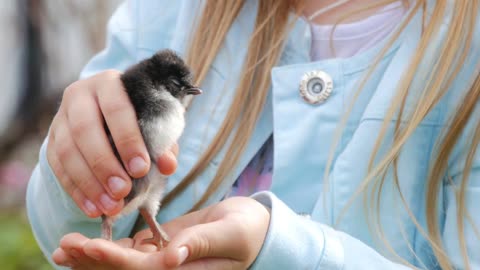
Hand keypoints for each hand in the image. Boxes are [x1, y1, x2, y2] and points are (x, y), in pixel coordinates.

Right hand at [47, 70, 177, 217]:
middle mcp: (80, 95)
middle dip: (104, 164)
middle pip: (85, 130)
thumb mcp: (156, 125)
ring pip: (67, 151)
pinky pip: (58, 168)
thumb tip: (168, 165)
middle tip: (122, 192)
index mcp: (110, 83)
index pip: (116, 109)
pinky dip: (76, 191)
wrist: (110, 112)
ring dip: (88, 183)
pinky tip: (92, 208)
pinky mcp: (51, 139)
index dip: (128, 140)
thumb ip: (164, 143)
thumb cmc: (140, 118)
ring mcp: (61, 117)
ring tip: (110, 206)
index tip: (141, 169)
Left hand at [53, 197, 270, 269]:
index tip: (87, 244)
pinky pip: (131, 252)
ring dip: (93, 256)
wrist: (255, 229)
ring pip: (122, 264)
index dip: (112, 259)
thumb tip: (171, 257)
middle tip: (63, 246)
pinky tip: (90, 242)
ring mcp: (163, 262)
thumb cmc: (248, 232)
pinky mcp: (162, 249)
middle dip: (92, 260)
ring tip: (65, 246)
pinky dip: (109, 247)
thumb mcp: (230, 235)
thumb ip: (201, 244)